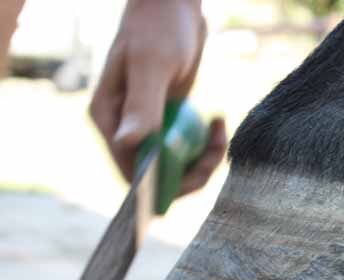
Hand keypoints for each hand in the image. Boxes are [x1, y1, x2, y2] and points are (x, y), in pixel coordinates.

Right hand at [90, 0, 225, 194]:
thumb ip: (141, 105)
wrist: (175, 5)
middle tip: (218, 145)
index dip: (164, 184)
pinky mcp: (168, 123)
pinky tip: (218, 120)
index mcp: (108, 119)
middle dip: (192, 172)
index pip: (132, 173)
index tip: (198, 170)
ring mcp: (147, 127)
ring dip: (205, 158)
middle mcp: (123, 129)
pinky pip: (188, 150)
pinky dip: (207, 144)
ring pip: (177, 167)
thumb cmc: (160, 26)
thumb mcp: (153, 64)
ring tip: (219, 128)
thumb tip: (127, 143)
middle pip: (157, 177)